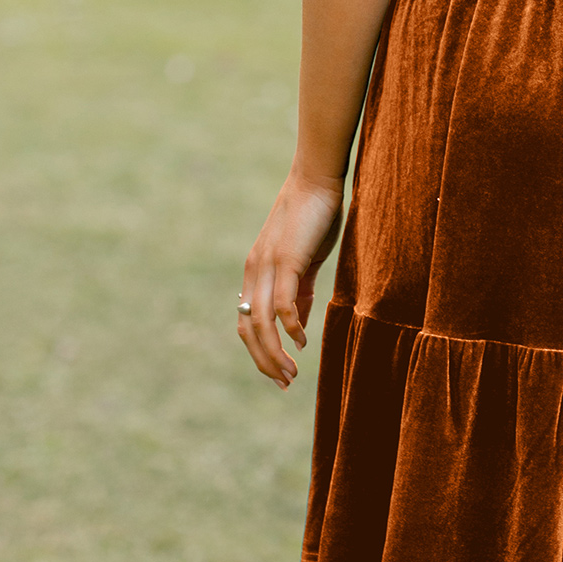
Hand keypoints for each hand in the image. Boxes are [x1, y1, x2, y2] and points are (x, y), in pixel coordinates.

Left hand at [237, 168, 343, 388]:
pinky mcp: (286, 260)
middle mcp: (254, 271)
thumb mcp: (303, 261)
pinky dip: (290, 327)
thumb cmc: (314, 217)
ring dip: (274, 353)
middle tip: (284, 383)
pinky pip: (282, 303)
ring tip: (290, 374)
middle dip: (264, 361)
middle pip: (248, 329)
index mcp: (255, 272)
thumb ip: (298, 293)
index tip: (279, 373)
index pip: (246, 323)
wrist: (317, 179)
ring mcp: (267, 266)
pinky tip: (302, 341)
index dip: (259, 352)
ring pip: (260, 323)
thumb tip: (296, 328)